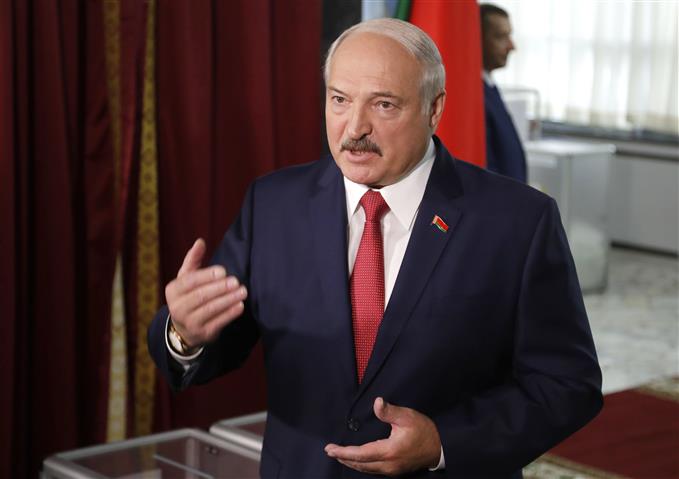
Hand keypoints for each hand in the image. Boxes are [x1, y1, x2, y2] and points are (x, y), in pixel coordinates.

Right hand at [165, 238, 246, 347]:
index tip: (223, 271)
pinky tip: (240, 306)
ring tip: (242, 291)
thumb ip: (193, 260)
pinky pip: (218, 323)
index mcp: (173, 291)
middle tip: (236, 281)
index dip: (206, 276)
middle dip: (220, 288)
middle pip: (200, 296)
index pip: (190, 282)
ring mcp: (190, 322)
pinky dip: (230, 314)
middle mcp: (178, 308)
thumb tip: (200, 242)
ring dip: (228, 300)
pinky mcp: (203, 333)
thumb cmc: (188, 296)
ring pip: (210, 310)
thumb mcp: (186, 278)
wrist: (184, 329)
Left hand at [325, 397, 440, 475]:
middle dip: (344, 458)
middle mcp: (388, 464)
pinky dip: (362, 465)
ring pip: (366, 469)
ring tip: (340, 456)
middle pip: (360, 464)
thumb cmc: (424, 431)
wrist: (440, 448)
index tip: (330, 449)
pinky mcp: (395, 471)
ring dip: (351, 463)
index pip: (360, 454)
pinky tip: (358, 460)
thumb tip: (377, 402)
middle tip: (330, 452)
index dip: (343, 452)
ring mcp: (392, 470)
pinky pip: (373, 470)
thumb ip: (390, 411)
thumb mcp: (408, 417)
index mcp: (388, 451)